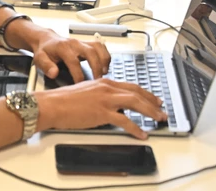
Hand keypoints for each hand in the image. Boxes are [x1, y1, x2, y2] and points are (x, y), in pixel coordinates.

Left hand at [31, 30, 110, 81]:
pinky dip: (105, 55)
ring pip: (98, 47)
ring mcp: (82, 42)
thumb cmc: (44, 50)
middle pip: (90, 52)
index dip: (78, 74)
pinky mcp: (87, 43)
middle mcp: (74, 43)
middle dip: (96, 67)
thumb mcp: (40, 59)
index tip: (80, 84)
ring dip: (104, 60)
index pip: (73, 61)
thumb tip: (54, 74)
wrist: (47, 40)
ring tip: (104, 73)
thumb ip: (46, 66)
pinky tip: (105, 66)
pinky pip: (100, 46)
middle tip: (97, 80)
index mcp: (62, 47)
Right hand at [35, 79, 167, 139]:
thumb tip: (111, 104)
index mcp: (104, 82)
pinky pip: (125, 121)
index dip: (145, 93)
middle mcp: (107, 88)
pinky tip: (142, 133)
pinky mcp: (102, 112)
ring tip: (158, 119)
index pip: (130, 86)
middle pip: (137, 93)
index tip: (154, 98)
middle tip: (162, 109)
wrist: (52, 104)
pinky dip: (135, 128)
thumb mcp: (86, 91)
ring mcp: (105, 100)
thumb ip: (101, 94)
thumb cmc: (64, 100)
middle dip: (152, 102)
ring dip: (150, 112)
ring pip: (135, 103)